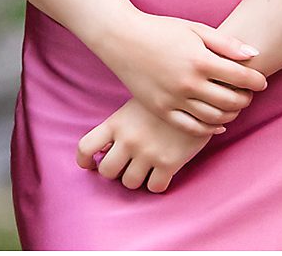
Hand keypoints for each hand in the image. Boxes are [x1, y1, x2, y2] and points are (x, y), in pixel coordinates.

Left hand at [76, 96, 216, 193]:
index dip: (84, 161)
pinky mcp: (169, 163)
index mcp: (116, 122)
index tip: (92, 164)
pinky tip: (161, 173)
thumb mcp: (134, 105)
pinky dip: (156, 184)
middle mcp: (129, 139)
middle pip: (108, 171)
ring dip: (136, 179)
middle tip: (125, 166)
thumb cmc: (164, 99)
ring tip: (145, 168)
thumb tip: (103, 148)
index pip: (86, 147)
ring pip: (130, 183)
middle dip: (115, 171)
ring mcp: (148, 152)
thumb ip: (118, 126)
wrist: (197, 94)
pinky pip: (155, 187)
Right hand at [92, 10, 267, 134]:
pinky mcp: (161, 110)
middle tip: (249, 95)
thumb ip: (225, 43)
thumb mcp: (195, 28)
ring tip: (234, 106)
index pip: (240, 77)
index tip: (261, 81)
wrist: (122, 39)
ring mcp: (174, 99)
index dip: (256, 81)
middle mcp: (188, 83)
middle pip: (230, 101)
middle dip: (246, 99)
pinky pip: (191, 127)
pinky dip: (209, 129)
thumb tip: (254, 55)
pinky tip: (218, 123)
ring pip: (214, 118)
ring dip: (231, 115)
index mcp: (199, 60)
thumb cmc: (161, 30)